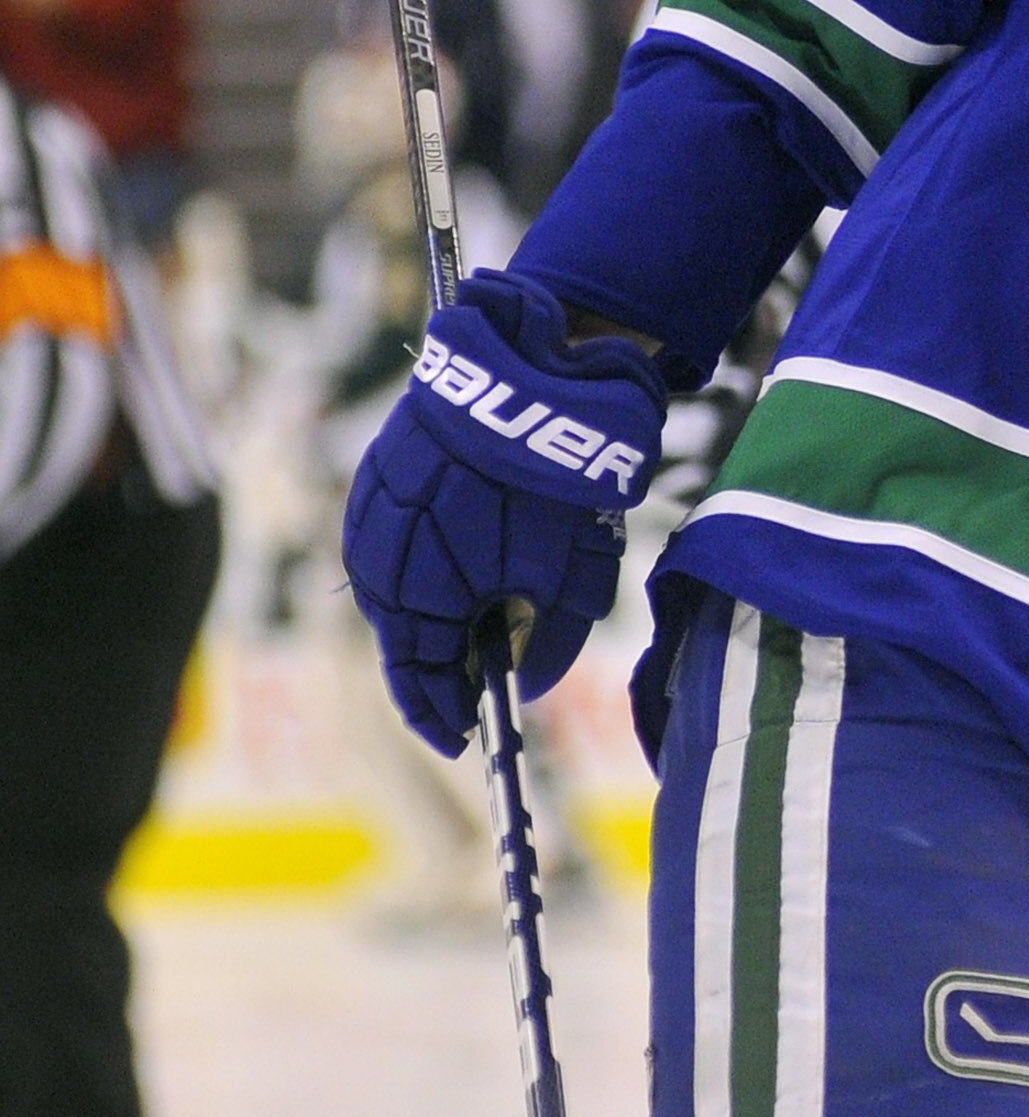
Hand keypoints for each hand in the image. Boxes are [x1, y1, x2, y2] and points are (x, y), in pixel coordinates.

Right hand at [342, 270, 667, 754]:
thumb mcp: (572, 579)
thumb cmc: (551, 486)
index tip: (464, 738)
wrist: (523, 378)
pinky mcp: (376, 476)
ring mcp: (369, 516)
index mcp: (417, 599)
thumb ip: (548, 644)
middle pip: (400, 639)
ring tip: (470, 627)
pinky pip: (389, 544)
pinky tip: (456, 568)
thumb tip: (526, 683)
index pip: (418, 682)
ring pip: (391, 591)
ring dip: (426, 615)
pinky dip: (419, 568)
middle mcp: (377, 563)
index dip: (442, 716)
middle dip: (437, 666)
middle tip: (474, 684)